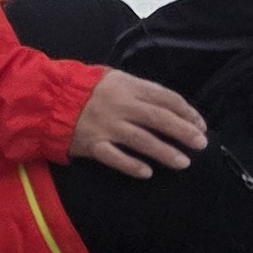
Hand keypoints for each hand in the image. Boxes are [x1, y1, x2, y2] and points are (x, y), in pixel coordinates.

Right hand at [69, 70, 204, 175]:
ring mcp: (106, 126)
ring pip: (140, 140)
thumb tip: (172, 105)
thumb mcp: (116, 79)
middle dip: (183, 131)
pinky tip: (147, 172)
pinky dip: (131, 165)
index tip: (201, 125)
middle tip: (201, 144)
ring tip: (184, 162)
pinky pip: (114, 157)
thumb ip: (141, 90)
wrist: (51, 100)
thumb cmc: (89, 89)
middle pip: (158, 119)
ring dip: (164, 152)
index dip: (186, 111)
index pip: (165, 98)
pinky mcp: (92, 144)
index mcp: (129, 86)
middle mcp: (120, 106)